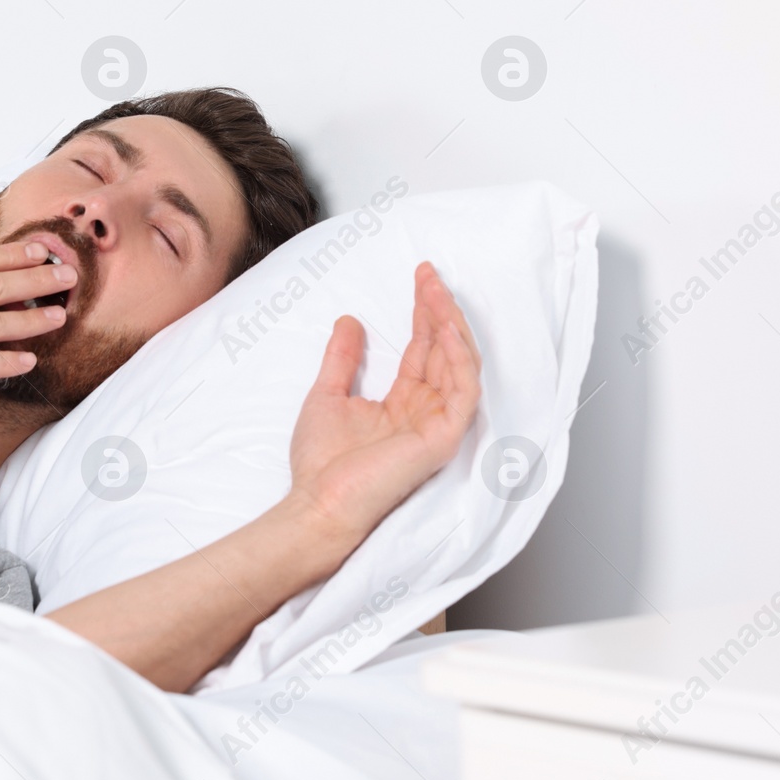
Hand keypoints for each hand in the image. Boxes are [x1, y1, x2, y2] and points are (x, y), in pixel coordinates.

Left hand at [285, 262, 482, 560]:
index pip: (423, 350)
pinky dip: (458, 359)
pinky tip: (444, 330)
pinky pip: (463, 391)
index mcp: (404, 404)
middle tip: (430, 275)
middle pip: (444, 351)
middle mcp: (426, 412)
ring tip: (436, 292)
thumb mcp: (327, 394)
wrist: (316, 504)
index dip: (424, 313)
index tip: (420, 278)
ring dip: (450, 325)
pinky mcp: (444, 439)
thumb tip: (349, 320)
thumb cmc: (320, 465)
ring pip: (460, 365)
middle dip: (440, 310)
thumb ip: (342, 358)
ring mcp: (438, 426)